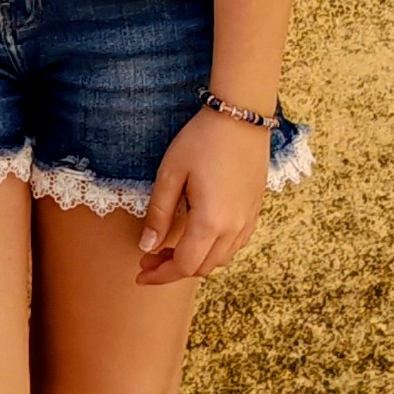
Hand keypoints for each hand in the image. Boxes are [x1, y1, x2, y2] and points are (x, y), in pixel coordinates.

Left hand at [136, 109, 270, 283]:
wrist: (241, 118)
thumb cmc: (201, 141)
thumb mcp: (170, 174)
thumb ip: (158, 213)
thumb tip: (147, 247)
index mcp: (211, 222)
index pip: (184, 265)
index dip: (160, 274)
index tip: (140, 274)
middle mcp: (234, 229)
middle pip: (202, 267)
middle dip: (173, 269)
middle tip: (148, 257)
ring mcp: (248, 221)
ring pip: (220, 260)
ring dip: (194, 260)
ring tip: (168, 247)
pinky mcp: (254, 212)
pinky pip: (234, 245)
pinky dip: (213, 250)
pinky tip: (196, 235)